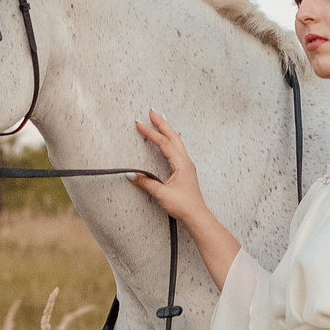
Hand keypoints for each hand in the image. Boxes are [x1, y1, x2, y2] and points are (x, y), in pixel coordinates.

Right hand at [124, 110, 243, 289]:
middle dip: (162, 124)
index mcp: (181, 163)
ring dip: (167, 131)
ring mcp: (186, 166)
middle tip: (152, 112)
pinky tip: (167, 142)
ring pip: (176, 142)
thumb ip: (146, 183)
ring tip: (158, 122)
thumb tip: (132, 175)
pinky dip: (170, 141)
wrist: (197, 216)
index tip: (139, 124)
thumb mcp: (162, 194)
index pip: (164, 143)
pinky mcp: (184, 172)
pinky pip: (177, 150)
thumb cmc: (184, 206)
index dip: (150, 133)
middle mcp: (185, 161)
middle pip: (173, 137)